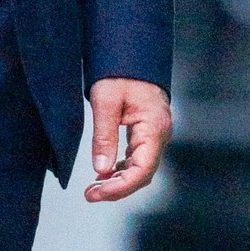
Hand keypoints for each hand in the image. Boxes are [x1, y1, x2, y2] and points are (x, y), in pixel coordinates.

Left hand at [85, 77, 171, 202]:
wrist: (132, 55)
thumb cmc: (121, 72)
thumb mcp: (105, 101)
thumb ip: (104, 136)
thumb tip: (101, 168)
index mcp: (154, 127)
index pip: (141, 170)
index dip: (119, 187)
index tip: (96, 193)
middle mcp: (160, 135)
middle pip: (143, 174)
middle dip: (117, 189)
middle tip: (89, 194)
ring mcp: (156, 135)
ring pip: (141, 169)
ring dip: (119, 182)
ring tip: (93, 188)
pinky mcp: (148, 134)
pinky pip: (138, 159)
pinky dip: (122, 170)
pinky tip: (105, 173)